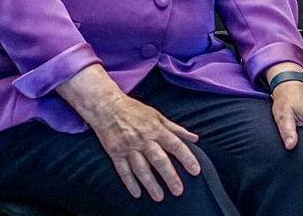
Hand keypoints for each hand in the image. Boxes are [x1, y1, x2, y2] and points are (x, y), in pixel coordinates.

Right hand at [59, 65, 200, 201]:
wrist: (106, 105)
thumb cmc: (134, 110)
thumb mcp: (157, 115)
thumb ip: (176, 128)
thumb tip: (195, 138)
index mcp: (155, 128)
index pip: (174, 144)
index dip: (186, 157)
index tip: (196, 170)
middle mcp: (143, 138)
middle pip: (158, 159)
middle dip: (169, 175)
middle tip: (178, 190)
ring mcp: (128, 146)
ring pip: (141, 168)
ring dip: (151, 183)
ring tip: (160, 197)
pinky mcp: (115, 152)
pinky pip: (123, 170)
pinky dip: (129, 182)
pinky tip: (137, 193)